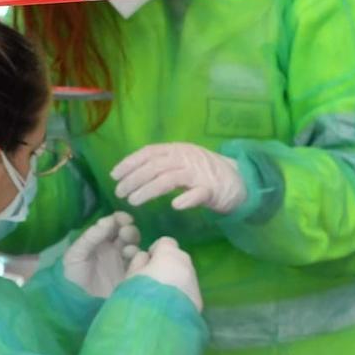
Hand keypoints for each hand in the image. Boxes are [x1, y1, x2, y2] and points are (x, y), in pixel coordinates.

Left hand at [62, 213, 141, 298]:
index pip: (113, 224)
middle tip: (125, 233)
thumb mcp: (76, 254)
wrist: (76, 303)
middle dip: (129, 230)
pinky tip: (134, 261)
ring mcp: (123, 262)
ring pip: (135, 247)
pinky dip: (140, 259)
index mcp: (99, 240)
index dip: (120, 218)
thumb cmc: (72, 275)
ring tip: (127, 251)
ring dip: (134, 244)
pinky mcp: (130, 276)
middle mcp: (113, 249)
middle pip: (127, 233)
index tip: (125, 219)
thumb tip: (107, 221)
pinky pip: (140, 264)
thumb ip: (90, 237)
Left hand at [112, 143, 247, 214]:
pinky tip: (174, 205)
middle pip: (155, 166)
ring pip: (170, 179)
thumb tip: (134, 173)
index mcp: (178, 149)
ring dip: (149, 189)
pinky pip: (198, 193)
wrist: (240, 181)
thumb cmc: (206, 174)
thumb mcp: (182, 163)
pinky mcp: (213, 190)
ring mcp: (200, 173)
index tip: (114, 175)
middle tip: (119, 193)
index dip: (130, 162)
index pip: (149, 152)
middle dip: (134, 179)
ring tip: (133, 202)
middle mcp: (187, 157)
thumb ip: (163, 165)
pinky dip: (186, 198)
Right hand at [124, 237, 202, 311]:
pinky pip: (189, 292)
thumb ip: (138, 262)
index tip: (148, 263)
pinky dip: (181, 295)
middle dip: (168, 265)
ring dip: (176, 281)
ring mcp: (195, 283)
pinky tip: (170, 309)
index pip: (166, 242)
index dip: (156, 250)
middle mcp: (187, 265)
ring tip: (161, 298)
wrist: (158, 325)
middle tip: (154, 281)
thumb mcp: (130, 276)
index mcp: (170, 255)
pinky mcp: (199, 301)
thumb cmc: (139, 296)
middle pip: (178, 258)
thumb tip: (146, 257)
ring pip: (185, 275)